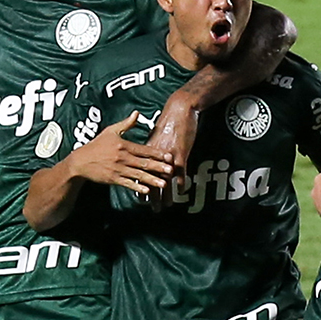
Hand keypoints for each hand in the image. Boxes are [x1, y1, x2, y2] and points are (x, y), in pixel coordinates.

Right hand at [76, 111, 174, 192]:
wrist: (80, 161)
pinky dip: (137, 187)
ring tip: (164, 183)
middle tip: (171, 170)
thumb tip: (137, 113)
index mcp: (123, 145)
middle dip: (158, 167)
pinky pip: (128, 184)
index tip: (169, 156)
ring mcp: (118, 169)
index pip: (144, 150)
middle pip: (143, 163)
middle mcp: (122, 158)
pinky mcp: (113, 179)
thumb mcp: (110, 131)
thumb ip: (126, 124)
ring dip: (152, 179)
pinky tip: (147, 191)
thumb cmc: (96, 145)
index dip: (157, 153)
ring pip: (138, 175)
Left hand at [145, 94, 199, 208]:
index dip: (139, 186)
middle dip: (151, 196)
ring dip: (165, 195)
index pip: (140, 173)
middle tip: (152, 209)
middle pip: (151, 180)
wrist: (179, 111)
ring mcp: (168, 157)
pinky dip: (181, 183)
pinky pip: (180, 173)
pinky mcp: (180, 154)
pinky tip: (181, 192)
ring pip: (165, 180)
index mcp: (147, 151)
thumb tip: (144, 156)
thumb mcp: (154, 135)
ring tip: (166, 206)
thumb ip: (149, 148)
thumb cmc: (167, 122)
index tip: (139, 198)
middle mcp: (155, 156)